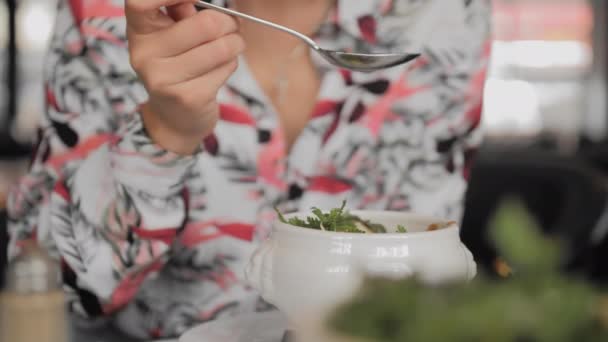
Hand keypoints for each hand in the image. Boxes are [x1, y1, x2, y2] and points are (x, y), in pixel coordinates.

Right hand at [126, 0, 243, 154]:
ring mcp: (163, 78)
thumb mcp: (173, 37)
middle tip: (233, 25)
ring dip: (235, 44)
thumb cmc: (178, 67)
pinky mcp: (187, 97)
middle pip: (203, 24)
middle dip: (227, 22)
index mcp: (139, 32)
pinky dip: (231, 65)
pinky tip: (222, 68)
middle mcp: (144, 54)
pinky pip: (225, 68)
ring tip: (233, 45)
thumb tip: (200, 3)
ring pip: (220, 47)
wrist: (174, 118)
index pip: (139, 2)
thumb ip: (183, 15)